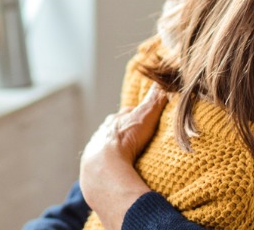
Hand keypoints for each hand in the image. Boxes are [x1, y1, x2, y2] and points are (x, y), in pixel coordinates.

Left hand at [80, 86, 169, 228]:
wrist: (105, 166)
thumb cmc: (126, 139)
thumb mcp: (145, 116)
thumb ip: (154, 100)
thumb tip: (161, 81)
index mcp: (114, 120)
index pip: (127, 114)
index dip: (138, 116)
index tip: (146, 120)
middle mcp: (102, 133)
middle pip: (116, 130)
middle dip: (126, 134)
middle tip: (138, 141)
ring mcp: (95, 150)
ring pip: (108, 147)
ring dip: (117, 151)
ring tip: (129, 159)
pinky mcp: (92, 168)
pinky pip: (103, 164)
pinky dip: (110, 166)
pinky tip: (118, 171)